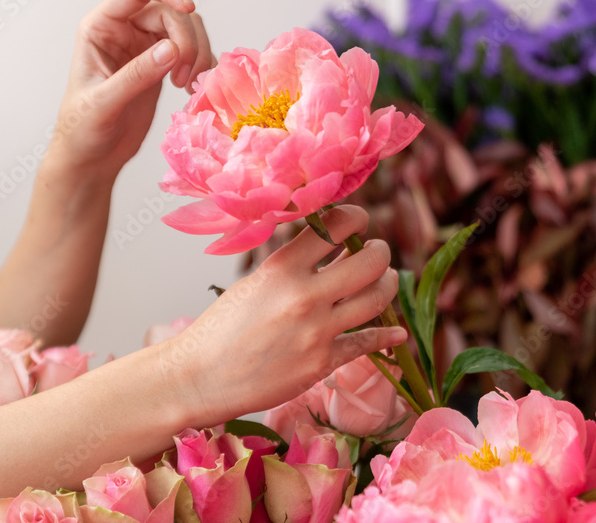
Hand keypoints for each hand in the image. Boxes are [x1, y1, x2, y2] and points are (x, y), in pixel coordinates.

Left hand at [51, 0, 214, 175]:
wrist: (92, 158)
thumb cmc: (83, 130)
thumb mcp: (104, 103)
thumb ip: (136, 75)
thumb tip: (172, 49)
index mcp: (100, 27)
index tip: (188, 7)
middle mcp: (123, 30)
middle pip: (169, 11)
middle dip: (185, 39)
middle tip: (182, 76)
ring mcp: (144, 46)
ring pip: (185, 28)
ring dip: (196, 52)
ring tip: (187, 84)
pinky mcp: (161, 65)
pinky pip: (191, 50)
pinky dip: (201, 64)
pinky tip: (193, 88)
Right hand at [158, 205, 406, 427]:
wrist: (200, 377)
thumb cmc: (220, 328)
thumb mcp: (253, 283)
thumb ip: (291, 266)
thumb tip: (329, 247)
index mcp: (282, 268)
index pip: (337, 226)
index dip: (356, 217)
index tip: (359, 221)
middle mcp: (305, 296)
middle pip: (370, 262)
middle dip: (380, 253)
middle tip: (377, 254)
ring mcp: (317, 332)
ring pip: (377, 298)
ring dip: (388, 285)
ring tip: (385, 281)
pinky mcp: (322, 363)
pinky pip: (368, 343)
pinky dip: (387, 336)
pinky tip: (395, 332)